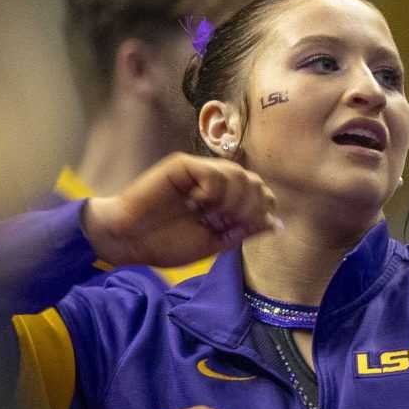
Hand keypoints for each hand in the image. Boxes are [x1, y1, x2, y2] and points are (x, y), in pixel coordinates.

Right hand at [82, 154, 278, 266]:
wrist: (131, 241)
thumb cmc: (167, 243)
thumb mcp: (215, 242)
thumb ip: (244, 231)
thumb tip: (276, 224)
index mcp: (226, 200)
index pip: (262, 194)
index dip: (262, 209)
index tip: (241, 227)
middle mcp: (216, 182)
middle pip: (255, 182)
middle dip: (250, 207)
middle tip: (226, 222)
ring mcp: (199, 172)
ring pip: (238, 175)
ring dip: (232, 200)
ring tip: (210, 215)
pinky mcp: (183, 166)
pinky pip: (214, 172)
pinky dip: (213, 191)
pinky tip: (197, 203)